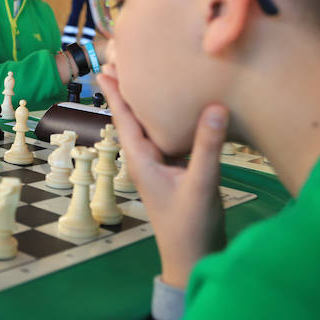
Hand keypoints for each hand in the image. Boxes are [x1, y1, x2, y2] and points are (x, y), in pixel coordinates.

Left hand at [97, 66, 227, 288]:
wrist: (193, 260)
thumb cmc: (190, 228)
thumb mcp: (201, 185)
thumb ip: (207, 147)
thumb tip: (214, 106)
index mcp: (142, 160)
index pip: (125, 119)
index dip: (116, 92)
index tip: (104, 67)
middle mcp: (148, 159)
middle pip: (134, 117)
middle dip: (128, 90)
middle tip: (121, 59)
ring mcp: (162, 165)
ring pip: (153, 126)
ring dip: (148, 102)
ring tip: (148, 74)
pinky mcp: (178, 170)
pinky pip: (171, 136)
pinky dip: (172, 118)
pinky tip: (182, 106)